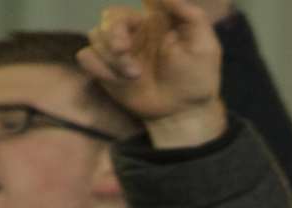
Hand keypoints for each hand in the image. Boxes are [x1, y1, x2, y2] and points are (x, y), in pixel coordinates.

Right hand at [80, 0, 226, 147]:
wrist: (182, 113)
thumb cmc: (197, 79)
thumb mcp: (205, 47)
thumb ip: (191, 16)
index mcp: (154, 21)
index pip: (138, 0)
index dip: (131, 7)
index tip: (134, 31)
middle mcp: (134, 32)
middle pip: (109, 17)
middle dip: (113, 33)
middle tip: (123, 51)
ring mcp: (118, 51)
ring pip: (95, 36)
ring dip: (111, 56)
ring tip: (134, 75)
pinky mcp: (106, 70)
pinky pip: (86, 56)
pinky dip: (96, 66)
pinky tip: (115, 80)